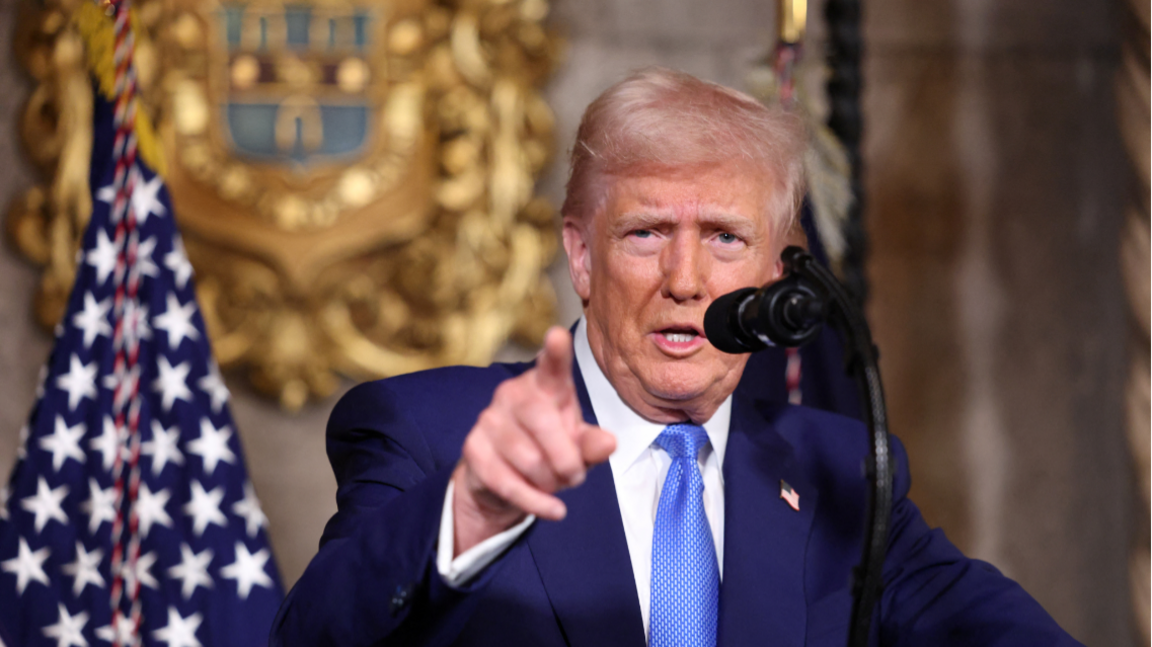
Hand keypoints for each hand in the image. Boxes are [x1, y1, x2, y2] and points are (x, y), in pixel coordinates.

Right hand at [451, 327, 615, 555]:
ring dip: (551, 482)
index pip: (551, 366)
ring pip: (528, 459)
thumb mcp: (578, 446)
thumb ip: (592, 444)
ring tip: (557, 485)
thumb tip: (608, 442)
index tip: (558, 335)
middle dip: (566, 459)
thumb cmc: (549, 450)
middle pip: (543, 423)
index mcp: (545, 385)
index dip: (556, 352)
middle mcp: (513, 394)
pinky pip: (508, 482)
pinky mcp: (473, 448)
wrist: (503, 479)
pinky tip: (553, 509)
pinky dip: (536, 502)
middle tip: (576, 477)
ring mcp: (489, 419)